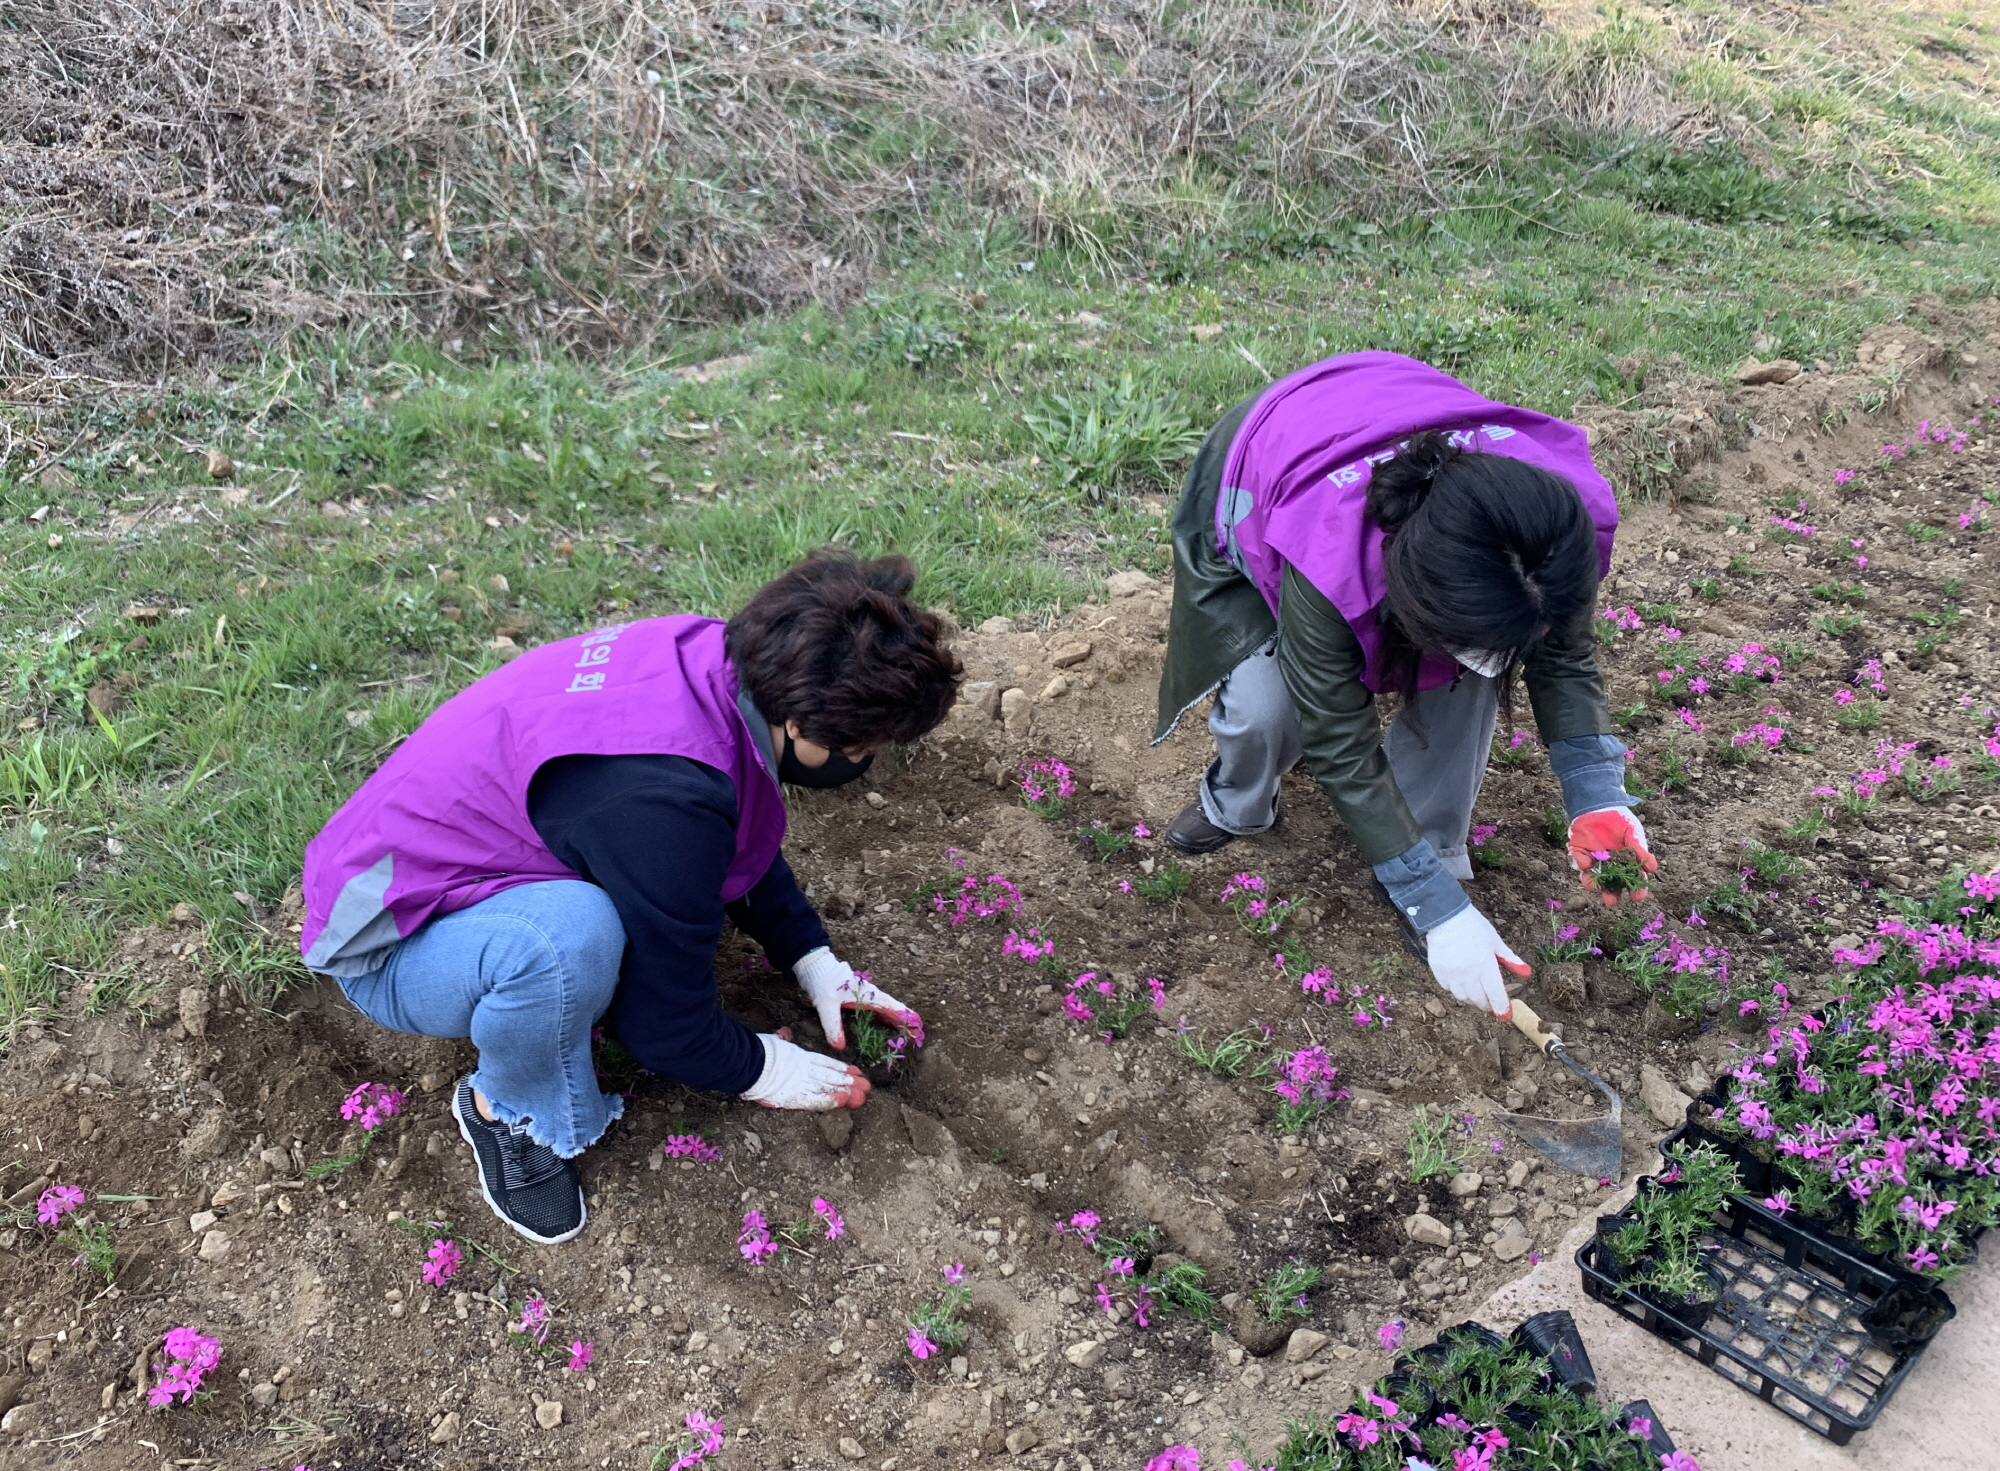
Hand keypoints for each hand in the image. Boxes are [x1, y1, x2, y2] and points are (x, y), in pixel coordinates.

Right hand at [741, 1031, 870, 1109]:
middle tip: (867, 1086)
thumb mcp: (772, 1041)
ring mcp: (800, 1082)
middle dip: (849, 1081)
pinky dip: (829, 1100)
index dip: (840, 1068)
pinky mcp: (794, 1095)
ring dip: (846, 1091)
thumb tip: (784, 1032)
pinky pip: (815, 1100)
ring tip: (862, 1094)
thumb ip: (781, 1038)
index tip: (855, 1071)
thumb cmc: (756, 1050)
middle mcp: (803, 1069)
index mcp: (799, 1057)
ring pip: (828, 1086)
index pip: (825, 1063)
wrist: (748, 1060)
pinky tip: (843, 1101)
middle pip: (831, 1075)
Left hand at [794, 947, 923, 1050]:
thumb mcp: (826, 1005)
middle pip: (893, 1008)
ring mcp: (865, 995)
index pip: (891, 1007)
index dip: (905, 1017)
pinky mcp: (858, 997)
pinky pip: (877, 1008)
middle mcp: (870, 995)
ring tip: (907, 1031)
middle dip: (905, 1020)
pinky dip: (886, 1016)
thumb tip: (839, 1047)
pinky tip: (887, 1023)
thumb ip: (833, 1026)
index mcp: (868, 995)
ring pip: (886, 1008)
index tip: (918, 1025)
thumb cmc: (823, 982)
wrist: (816, 966)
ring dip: (897, 1019)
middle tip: (917, 1034)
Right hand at [1425, 906, 1530, 1015]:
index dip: (1501, 1008)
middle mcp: (1468, 973)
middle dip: (1487, 1005)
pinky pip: (1449, 989)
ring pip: (1463, 998)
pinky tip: (1461, 983)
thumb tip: (1527, 973)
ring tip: (1476, 993)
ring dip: (1472, 999)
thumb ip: (1510, 959)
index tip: (1505, 1016)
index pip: (1495, 994)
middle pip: (1479, 1000)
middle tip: (1491, 1004)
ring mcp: (1452, 974)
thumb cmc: (1473, 927)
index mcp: (1485, 965)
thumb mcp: (1495, 941)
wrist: (1445, 917)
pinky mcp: (1439, 973)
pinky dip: (1457, 990)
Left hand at [1567, 807, 1657, 906]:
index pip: (1633, 881)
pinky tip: (1585, 863)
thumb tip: (1653, 867)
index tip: (1638, 896)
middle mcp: (1609, 867)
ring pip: (1591, 877)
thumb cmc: (1621, 821)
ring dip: (1591, 882)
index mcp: (1625, 865)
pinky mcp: (1578, 852)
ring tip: (1591, 885)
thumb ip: (1640, 848)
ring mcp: (1592, 861)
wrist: (1601, 805)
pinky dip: (1580, 862)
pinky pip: (1577, 860)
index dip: (1637, 890)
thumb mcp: (1633, 832)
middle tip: (1611, 900)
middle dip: (1611, 894)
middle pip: (1611, 886)